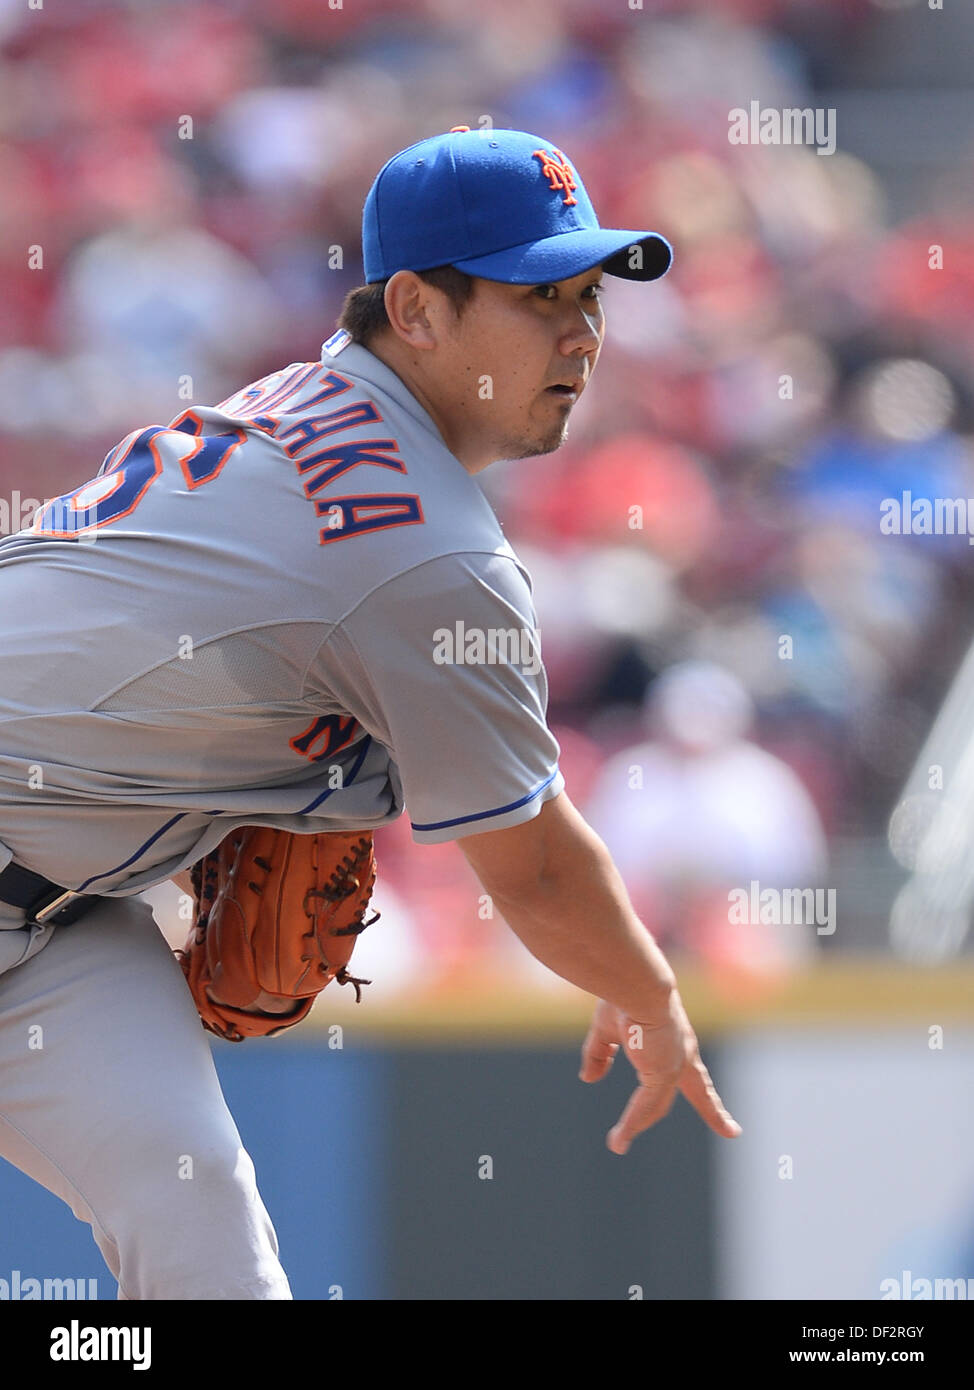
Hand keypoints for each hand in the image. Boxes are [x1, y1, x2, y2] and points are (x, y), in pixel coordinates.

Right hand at [579, 994, 741, 1154]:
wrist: (635, 984)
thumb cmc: (623, 997)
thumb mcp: (607, 1030)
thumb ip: (599, 1054)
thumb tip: (589, 1079)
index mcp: (674, 1041)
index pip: (695, 1068)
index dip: (705, 1083)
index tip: (724, 1094)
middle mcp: (680, 1054)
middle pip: (700, 1090)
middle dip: (715, 1111)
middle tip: (734, 1131)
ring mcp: (674, 1066)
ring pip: (657, 1106)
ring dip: (635, 1125)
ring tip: (617, 1143)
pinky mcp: (663, 1074)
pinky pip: (644, 1107)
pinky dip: (630, 1125)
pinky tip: (618, 1140)